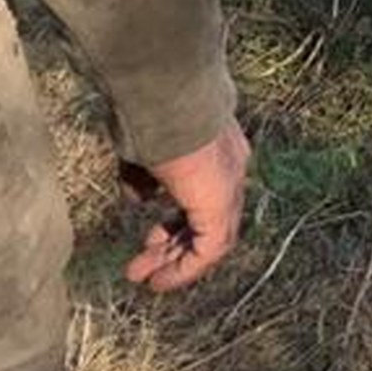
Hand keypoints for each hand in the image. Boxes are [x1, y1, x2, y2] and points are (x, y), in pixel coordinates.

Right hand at [122, 119, 249, 291]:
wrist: (166, 89)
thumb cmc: (148, 110)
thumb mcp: (143, 148)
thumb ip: (146, 175)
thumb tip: (141, 197)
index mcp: (215, 151)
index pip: (202, 196)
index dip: (175, 222)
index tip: (150, 242)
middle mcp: (230, 167)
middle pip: (208, 218)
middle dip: (172, 245)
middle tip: (143, 267)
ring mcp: (230, 182)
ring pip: (212, 236)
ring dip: (178, 261)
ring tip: (148, 279)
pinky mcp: (221, 199)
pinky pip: (212, 245)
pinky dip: (188, 267)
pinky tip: (162, 281)